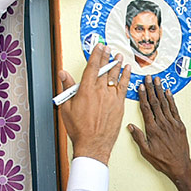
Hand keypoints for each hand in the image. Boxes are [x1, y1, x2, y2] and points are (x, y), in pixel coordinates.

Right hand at [57, 44, 129, 162]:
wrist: (93, 144)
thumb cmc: (79, 129)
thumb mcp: (67, 107)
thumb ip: (67, 88)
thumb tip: (63, 74)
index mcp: (86, 89)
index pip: (92, 66)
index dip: (96, 54)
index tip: (99, 46)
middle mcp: (100, 90)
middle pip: (104, 69)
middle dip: (106, 57)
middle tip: (108, 48)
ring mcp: (111, 97)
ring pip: (115, 76)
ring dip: (117, 64)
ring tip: (118, 56)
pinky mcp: (119, 104)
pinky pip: (124, 86)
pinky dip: (126, 76)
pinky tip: (127, 70)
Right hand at [128, 76, 190, 183]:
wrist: (180, 165)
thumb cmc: (162, 160)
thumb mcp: (146, 152)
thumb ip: (138, 137)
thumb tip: (130, 126)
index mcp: (153, 129)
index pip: (146, 109)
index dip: (143, 96)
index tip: (140, 86)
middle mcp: (163, 124)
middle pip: (155, 103)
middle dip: (151, 89)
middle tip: (148, 78)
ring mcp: (172, 123)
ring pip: (165, 103)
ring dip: (160, 91)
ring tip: (157, 80)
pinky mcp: (180, 125)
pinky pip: (175, 109)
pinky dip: (171, 100)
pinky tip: (168, 92)